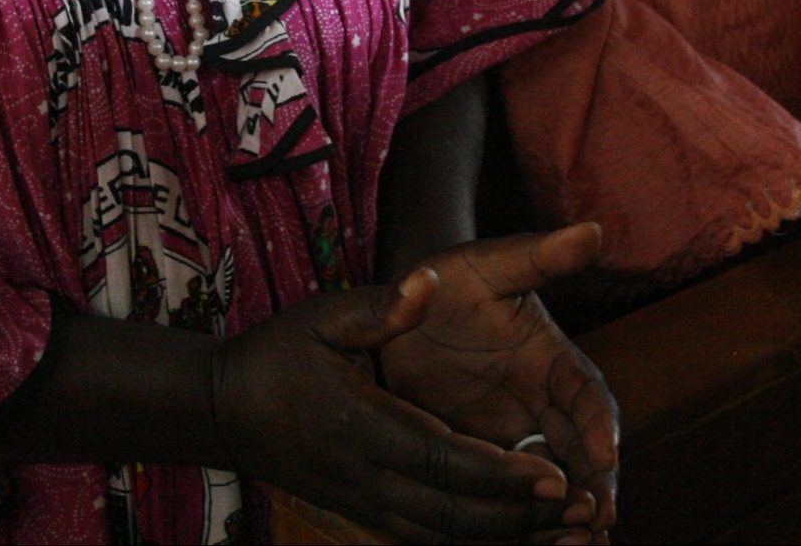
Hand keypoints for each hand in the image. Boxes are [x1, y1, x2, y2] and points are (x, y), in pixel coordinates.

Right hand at [211, 271, 580, 542]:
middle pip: (454, 513)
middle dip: (518, 517)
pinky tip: (510, 535)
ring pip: (441, 535)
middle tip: (578, 511)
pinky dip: (469, 541)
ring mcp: (363, 502)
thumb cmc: (278, 354)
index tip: (554, 476)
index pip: (446, 460)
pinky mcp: (361, 510)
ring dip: (501, 537)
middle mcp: (368, 477)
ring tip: (560, 532)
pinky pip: (423, 536)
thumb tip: (428, 282)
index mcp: (366, 427)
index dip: (502, 476)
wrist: (222, 408)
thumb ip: (381, 306)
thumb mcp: (325, 316)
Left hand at [378, 226, 618, 539]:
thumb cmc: (451, 282)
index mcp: (555, 361)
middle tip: (601, 521)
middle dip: (596, 488)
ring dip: (569, 518)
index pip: (590, 396)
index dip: (601, 426)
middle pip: (583, 454)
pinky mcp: (484, 465)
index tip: (607, 454)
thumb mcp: (490, 265)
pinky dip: (526, 530)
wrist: (402, 314)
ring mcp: (516, 440)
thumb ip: (540, 255)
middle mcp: (544, 407)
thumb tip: (594, 230)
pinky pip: (511, 504)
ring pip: (554, 488)